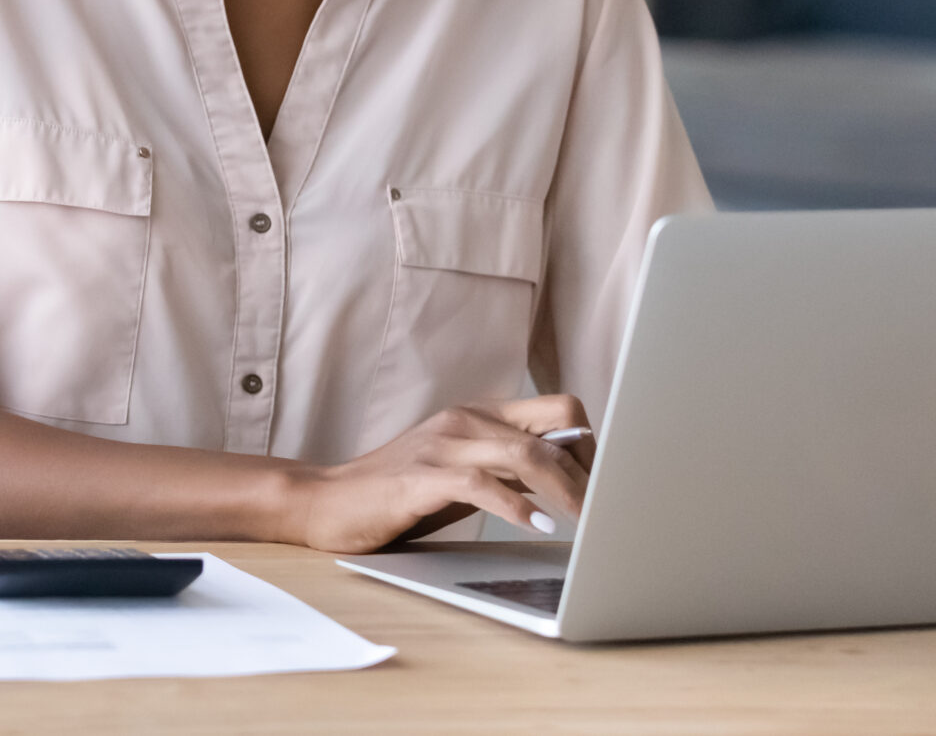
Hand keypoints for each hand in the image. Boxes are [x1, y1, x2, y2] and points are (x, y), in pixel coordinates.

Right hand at [284, 395, 593, 553]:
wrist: (329, 501)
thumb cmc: (400, 494)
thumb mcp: (464, 474)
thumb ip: (508, 468)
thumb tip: (571, 479)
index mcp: (479, 414)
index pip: (560, 408)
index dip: (592, 447)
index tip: (607, 486)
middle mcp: (465, 419)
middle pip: (553, 430)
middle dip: (590, 473)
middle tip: (607, 513)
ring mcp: (442, 445)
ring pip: (524, 454)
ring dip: (565, 491)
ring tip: (586, 522)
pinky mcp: (422, 476)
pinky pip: (481, 483)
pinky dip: (516, 506)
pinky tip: (536, 526)